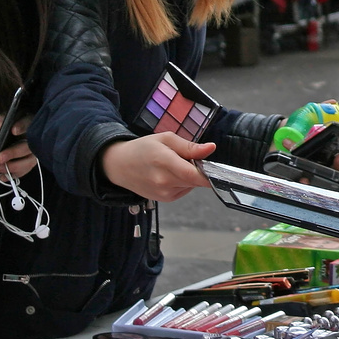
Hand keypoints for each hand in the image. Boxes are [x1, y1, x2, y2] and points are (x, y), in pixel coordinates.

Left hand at [0, 113, 36, 179]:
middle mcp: (35, 139)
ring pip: (28, 162)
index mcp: (28, 123)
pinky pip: (24, 172)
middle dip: (14, 153)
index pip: (28, 123)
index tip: (13, 130)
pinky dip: (13, 175)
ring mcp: (34, 153)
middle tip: (0, 158)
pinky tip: (2, 176)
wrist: (8, 135)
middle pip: (29, 147)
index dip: (22, 127)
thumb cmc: (6, 126)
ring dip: (13, 167)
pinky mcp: (29, 164)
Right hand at [101, 132, 215, 202]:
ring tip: (173, 165)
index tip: (218, 168)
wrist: (119, 166)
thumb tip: (211, 148)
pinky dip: (183, 182)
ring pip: (191, 185)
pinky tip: (170, 174)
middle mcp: (164, 182)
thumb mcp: (166, 139)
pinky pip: (184, 190)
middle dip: (199, 170)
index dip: (210, 173)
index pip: (194, 175)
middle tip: (187, 157)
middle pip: (196, 180)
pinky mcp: (165, 199)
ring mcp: (164, 193)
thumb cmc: (143, 148)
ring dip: (190, 176)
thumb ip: (190, 146)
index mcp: (164, 162)